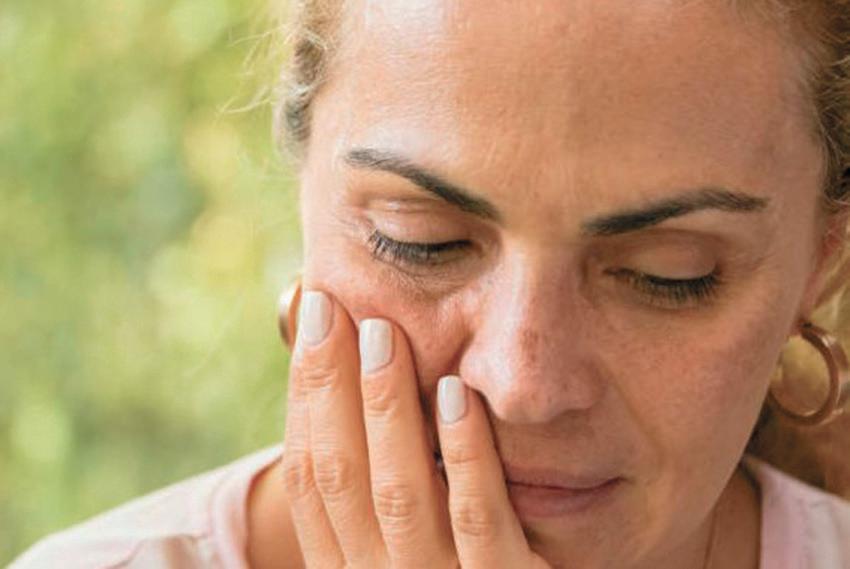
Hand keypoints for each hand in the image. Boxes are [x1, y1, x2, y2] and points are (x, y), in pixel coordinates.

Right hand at [281, 289, 549, 567]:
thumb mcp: (405, 548)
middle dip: (331, 388)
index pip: (310, 478)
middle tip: (334, 311)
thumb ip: (380, 490)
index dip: (305, 395)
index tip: (314, 323)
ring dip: (387, 411)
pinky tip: (459, 393)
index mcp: (347, 568)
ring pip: (401, 495)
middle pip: (341, 478)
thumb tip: (357, 388)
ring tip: (384, 337)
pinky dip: (467, 456)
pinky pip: (481, 524)